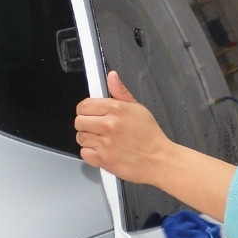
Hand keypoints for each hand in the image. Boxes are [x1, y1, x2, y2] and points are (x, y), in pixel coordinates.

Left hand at [76, 71, 175, 185]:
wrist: (158, 160)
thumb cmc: (150, 136)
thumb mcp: (138, 108)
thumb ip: (121, 92)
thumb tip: (112, 77)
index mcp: (116, 109)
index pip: (84, 105)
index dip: (85, 110)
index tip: (90, 114)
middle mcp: (109, 125)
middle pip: (79, 121)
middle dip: (86, 125)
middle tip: (97, 128)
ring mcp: (105, 143)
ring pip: (80, 138)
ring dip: (89, 139)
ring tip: (103, 140)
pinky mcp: (103, 159)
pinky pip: (84, 153)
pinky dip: (91, 153)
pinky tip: (103, 150)